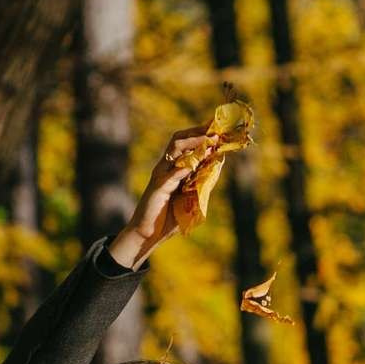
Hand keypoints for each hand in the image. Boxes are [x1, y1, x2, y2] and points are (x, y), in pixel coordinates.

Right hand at [107, 125, 209, 268]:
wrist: (147, 234)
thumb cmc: (168, 218)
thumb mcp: (190, 197)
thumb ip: (202, 182)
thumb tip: (217, 164)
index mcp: (173, 169)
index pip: (186, 144)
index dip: (201, 135)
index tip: (217, 129)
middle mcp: (166, 168)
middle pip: (179, 140)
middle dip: (197, 132)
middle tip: (214, 131)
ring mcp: (160, 176)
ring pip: (174, 150)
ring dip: (193, 144)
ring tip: (208, 141)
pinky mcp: (157, 188)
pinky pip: (169, 176)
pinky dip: (181, 170)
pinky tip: (192, 167)